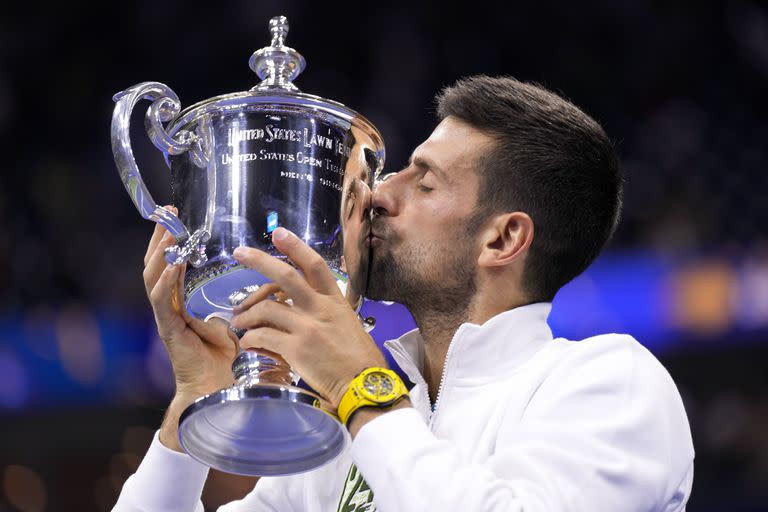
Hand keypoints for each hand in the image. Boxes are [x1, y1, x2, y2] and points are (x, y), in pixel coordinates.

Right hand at [143, 207, 237, 448]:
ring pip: (154, 278)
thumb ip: (252, 304)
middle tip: (166, 212)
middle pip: (158, 265)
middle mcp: (173, 308)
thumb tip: (276, 285)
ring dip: (160, 253)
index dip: (175, 241)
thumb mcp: (243, 323)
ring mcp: (167, 318)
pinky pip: (162, 301)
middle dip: (161, 238)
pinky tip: (174, 264)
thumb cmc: (234, 362)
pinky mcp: (169, 331)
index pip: (174, 265)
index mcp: (186, 304)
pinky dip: (166, 281)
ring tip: (167, 231)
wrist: (221, 393)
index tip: (177, 216)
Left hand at [230, 227, 386, 408]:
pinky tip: (248, 342)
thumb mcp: (347, 324)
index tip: (279, 233)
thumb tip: (301, 309)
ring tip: (238, 321)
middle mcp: (320, 308)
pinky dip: (251, 338)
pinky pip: (263, 336)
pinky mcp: (296, 349)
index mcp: (335, 300)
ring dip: (247, 314)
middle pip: (285, 276)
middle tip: (239, 253)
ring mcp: (307, 327)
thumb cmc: (359, 358)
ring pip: (267, 309)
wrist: (364, 384)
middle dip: (259, 261)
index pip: (314, 265)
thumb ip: (325, 312)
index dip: (295, 246)